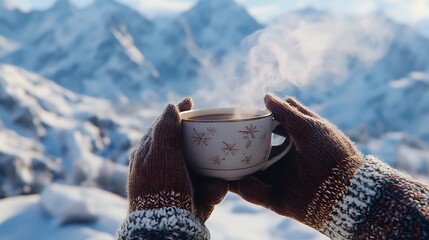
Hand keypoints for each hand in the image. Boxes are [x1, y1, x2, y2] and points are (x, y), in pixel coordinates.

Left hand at [127, 98, 227, 222]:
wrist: (166, 225)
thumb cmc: (159, 186)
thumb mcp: (160, 153)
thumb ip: (165, 128)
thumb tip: (170, 106)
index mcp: (150, 152)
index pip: (164, 125)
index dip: (178, 112)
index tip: (191, 101)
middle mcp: (165, 164)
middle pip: (189, 143)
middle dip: (203, 144)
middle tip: (213, 137)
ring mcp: (181, 180)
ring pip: (204, 163)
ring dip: (212, 171)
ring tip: (210, 182)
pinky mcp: (196, 195)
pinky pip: (212, 185)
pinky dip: (214, 189)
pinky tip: (211, 194)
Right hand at [230, 93, 362, 227]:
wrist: (345, 192)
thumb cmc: (330, 154)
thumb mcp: (309, 127)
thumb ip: (286, 112)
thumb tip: (266, 96)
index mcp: (296, 141)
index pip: (271, 129)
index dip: (257, 123)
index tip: (240, 118)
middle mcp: (286, 159)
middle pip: (258, 150)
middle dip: (241, 145)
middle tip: (223, 138)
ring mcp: (280, 179)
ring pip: (252, 171)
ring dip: (235, 166)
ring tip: (217, 158)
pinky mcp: (276, 199)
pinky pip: (253, 192)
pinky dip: (239, 187)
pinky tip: (225, 179)